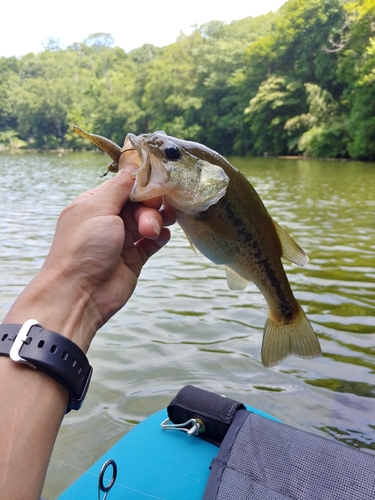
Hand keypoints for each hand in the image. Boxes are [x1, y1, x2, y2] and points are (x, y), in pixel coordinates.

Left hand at [3, 161, 174, 351]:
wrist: (80, 295)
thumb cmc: (82, 248)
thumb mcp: (98, 208)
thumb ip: (120, 186)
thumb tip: (133, 162)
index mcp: (96, 204)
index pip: (126, 185)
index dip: (142, 185)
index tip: (155, 187)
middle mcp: (109, 219)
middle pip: (140, 202)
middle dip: (149, 208)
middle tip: (147, 222)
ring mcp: (123, 239)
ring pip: (149, 220)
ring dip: (156, 221)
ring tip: (154, 231)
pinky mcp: (134, 258)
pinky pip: (153, 241)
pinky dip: (159, 237)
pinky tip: (160, 237)